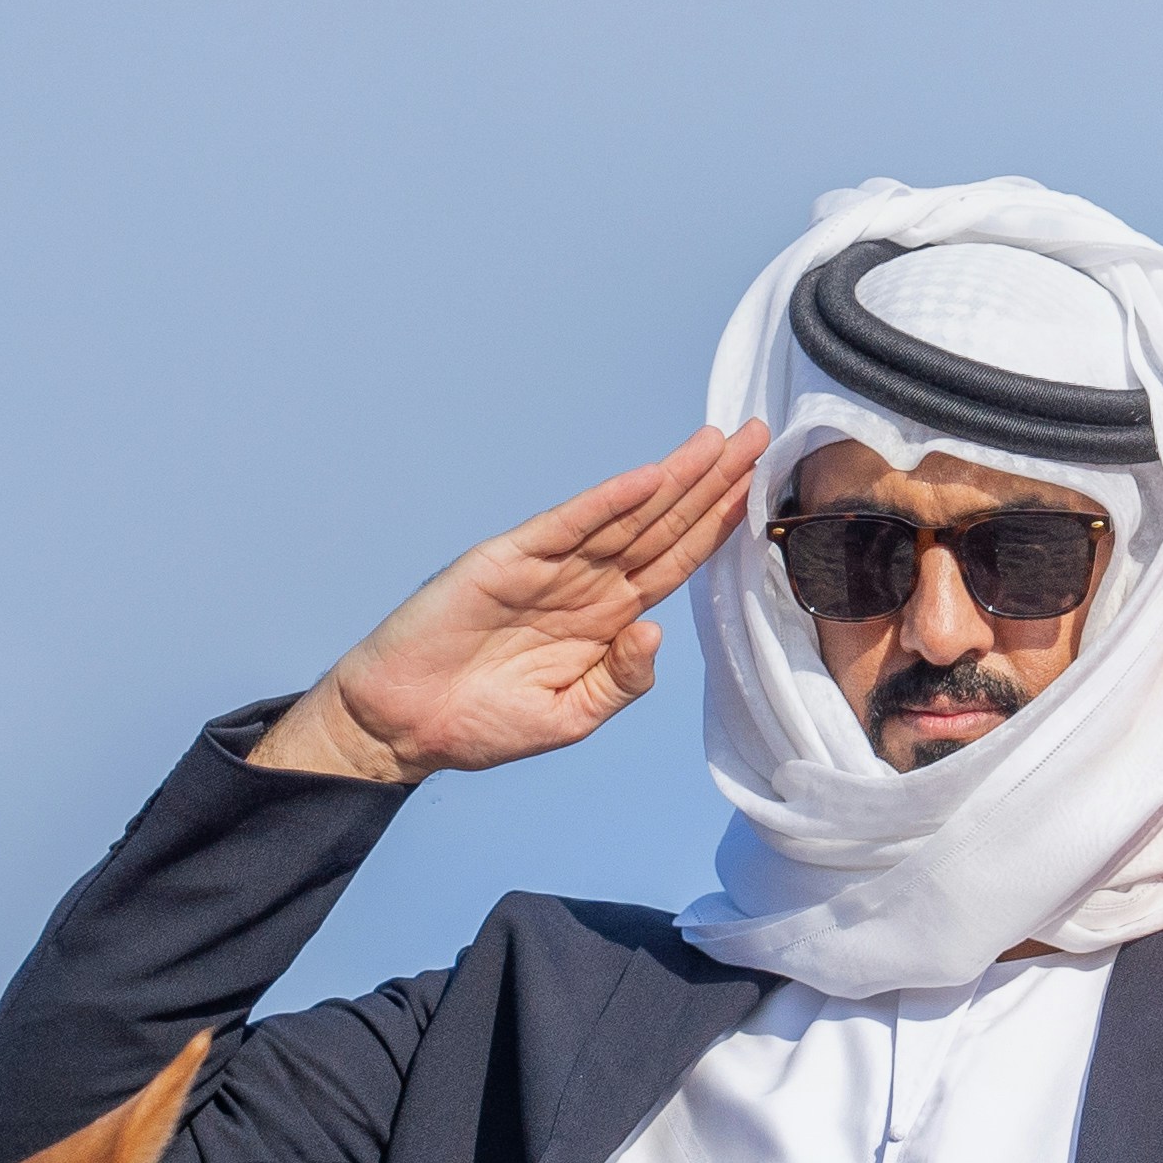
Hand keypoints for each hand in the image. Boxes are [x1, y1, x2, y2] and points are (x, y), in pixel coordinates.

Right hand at [255, 429, 766, 781]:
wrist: (405, 727)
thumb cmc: (483, 723)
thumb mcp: (571, 718)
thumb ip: (620, 681)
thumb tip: (655, 631)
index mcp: (606, 620)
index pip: (675, 561)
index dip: (717, 524)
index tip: (756, 486)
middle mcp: (585, 584)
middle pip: (662, 526)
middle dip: (711, 482)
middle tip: (756, 435)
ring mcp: (548, 568)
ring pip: (624, 517)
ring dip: (672, 479)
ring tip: (716, 441)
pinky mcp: (507, 561)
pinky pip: (567, 528)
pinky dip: (606, 502)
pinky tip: (646, 479)